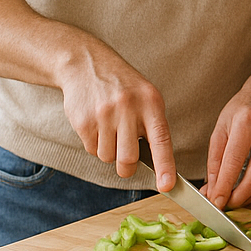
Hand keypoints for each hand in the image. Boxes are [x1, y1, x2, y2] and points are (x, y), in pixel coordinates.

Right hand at [59, 50, 175, 189]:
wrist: (86, 64)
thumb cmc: (122, 86)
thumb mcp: (146, 97)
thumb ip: (152, 125)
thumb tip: (157, 164)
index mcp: (151, 102)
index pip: (161, 140)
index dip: (165, 166)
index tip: (167, 186)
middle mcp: (129, 108)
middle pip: (129, 158)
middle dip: (128, 168)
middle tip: (126, 161)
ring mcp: (104, 115)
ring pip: (108, 158)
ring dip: (109, 152)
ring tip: (110, 130)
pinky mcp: (84, 121)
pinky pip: (91, 150)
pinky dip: (95, 144)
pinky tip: (96, 125)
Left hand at [203, 83, 250, 208]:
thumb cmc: (244, 108)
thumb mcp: (222, 126)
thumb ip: (215, 160)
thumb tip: (211, 190)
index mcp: (248, 121)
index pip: (235, 160)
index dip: (224, 185)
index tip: (215, 201)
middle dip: (241, 195)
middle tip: (227, 205)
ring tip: (237, 201)